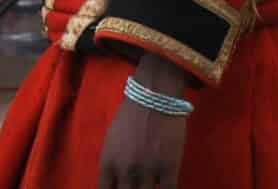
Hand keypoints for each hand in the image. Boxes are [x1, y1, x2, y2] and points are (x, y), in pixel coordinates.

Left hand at [96, 59, 190, 187]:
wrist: (153, 97)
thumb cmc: (130, 116)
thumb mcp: (111, 141)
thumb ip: (112, 164)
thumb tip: (114, 182)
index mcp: (108, 162)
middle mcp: (126, 170)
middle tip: (136, 188)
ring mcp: (148, 171)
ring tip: (148, 187)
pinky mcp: (169, 168)